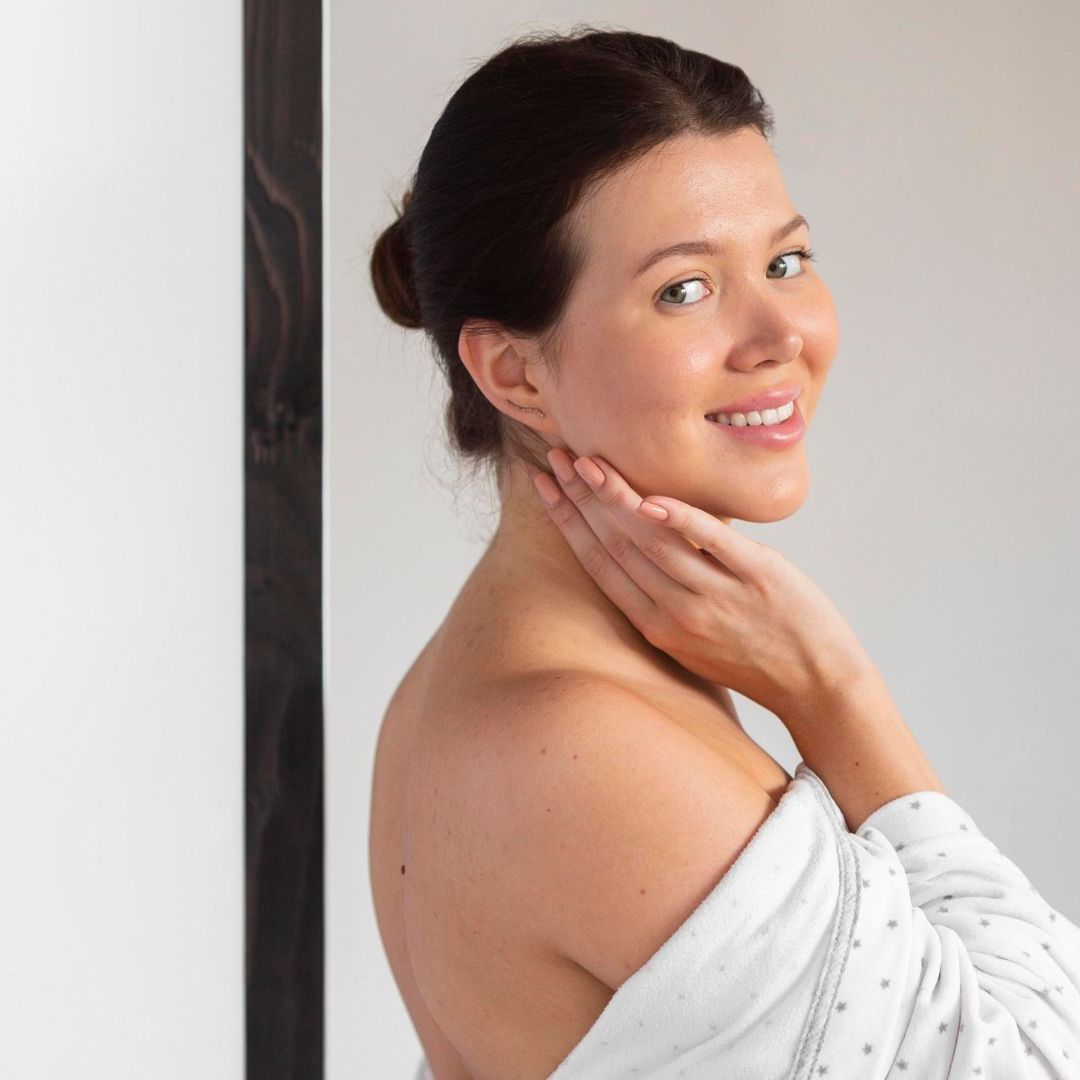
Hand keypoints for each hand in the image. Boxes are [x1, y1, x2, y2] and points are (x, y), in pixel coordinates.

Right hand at [529, 447, 872, 724]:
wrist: (817, 687)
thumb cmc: (753, 661)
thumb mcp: (693, 641)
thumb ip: (663, 597)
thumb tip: (642, 541)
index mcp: (656, 626)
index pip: (600, 563)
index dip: (568, 521)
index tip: (545, 485)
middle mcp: (678, 612)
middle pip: (618, 545)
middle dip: (581, 498)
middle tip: (556, 456)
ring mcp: (718, 595)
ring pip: (655, 541)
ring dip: (617, 498)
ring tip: (590, 461)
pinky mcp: (760, 578)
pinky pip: (715, 544)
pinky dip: (683, 521)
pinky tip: (653, 500)